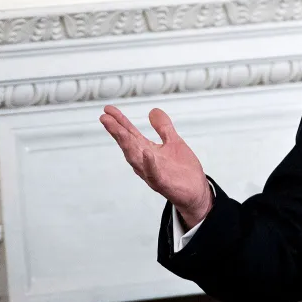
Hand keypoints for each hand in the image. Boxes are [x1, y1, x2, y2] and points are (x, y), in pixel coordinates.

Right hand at [99, 105, 211, 228]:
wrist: (196, 192)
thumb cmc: (182, 169)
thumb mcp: (174, 142)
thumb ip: (163, 128)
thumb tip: (153, 110)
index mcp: (147, 151)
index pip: (130, 134)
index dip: (119, 121)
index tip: (108, 109)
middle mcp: (145, 162)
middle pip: (128, 145)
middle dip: (117, 132)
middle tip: (104, 118)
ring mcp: (153, 173)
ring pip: (136, 159)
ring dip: (127, 145)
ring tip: (119, 131)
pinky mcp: (164, 183)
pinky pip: (155, 174)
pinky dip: (150, 164)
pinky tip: (147, 153)